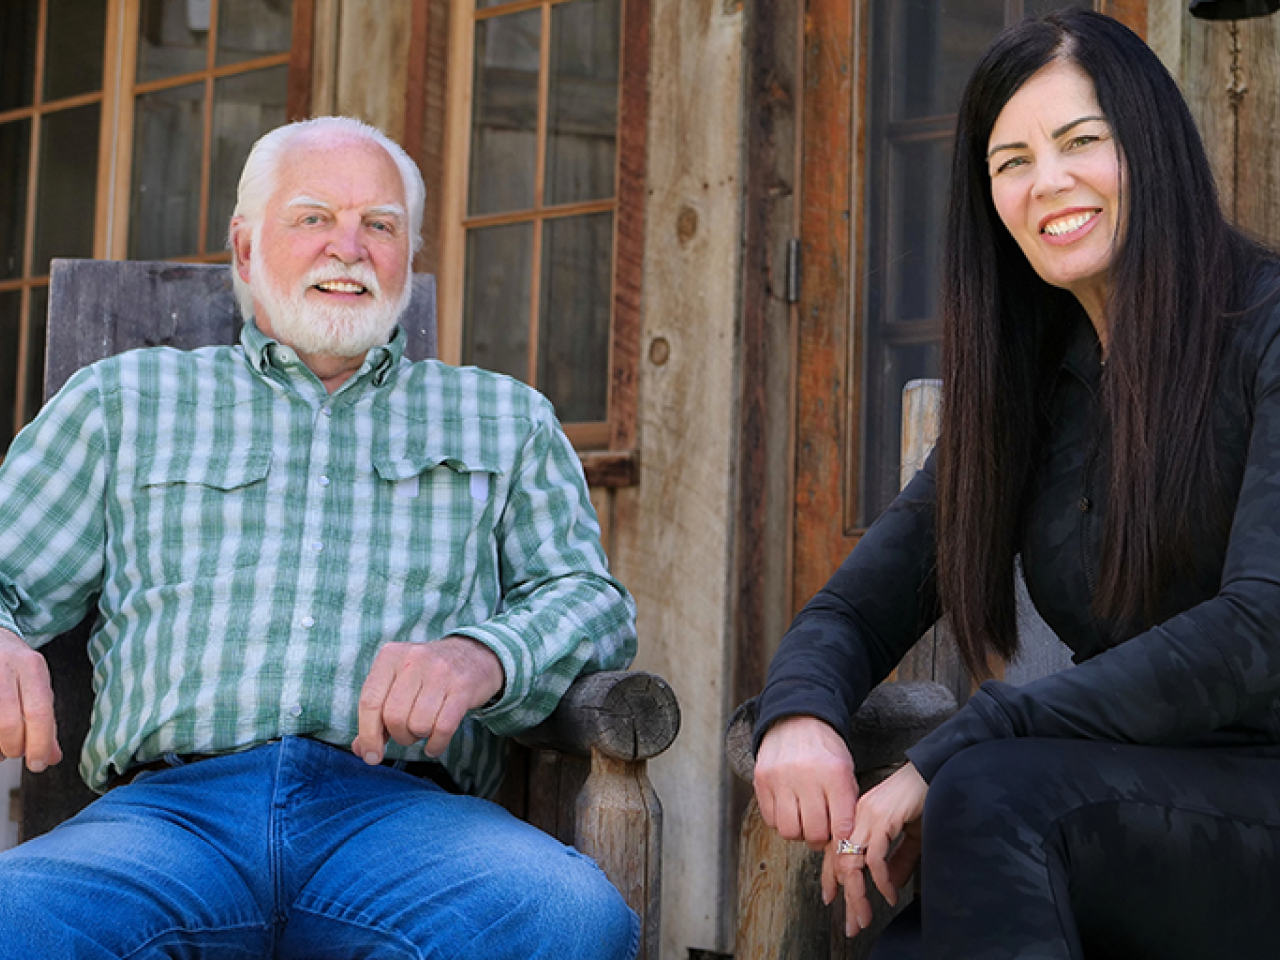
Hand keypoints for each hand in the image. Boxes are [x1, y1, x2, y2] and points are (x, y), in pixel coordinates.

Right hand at [0, 628, 61, 772]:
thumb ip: (46, 720)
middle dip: (15, 747)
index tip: (39, 763)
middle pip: (8, 723)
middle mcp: (3, 668)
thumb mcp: (37, 684)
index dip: (39, 743)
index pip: (38, 712)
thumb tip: (52, 757)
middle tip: (18, 753)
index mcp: (30, 666)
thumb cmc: (15, 666)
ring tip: (3, 747)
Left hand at [352, 636, 503, 762]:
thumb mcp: (397, 683)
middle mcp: (414, 659)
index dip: (368, 735)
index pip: (369, 701)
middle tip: (408, 733)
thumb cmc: (427, 676)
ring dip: (419, 737)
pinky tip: (435, 744)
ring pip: (418, 724)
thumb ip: (376, 715)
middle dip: (399, 736)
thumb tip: (362, 750)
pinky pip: (443, 728)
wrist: (474, 655)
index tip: (371, 756)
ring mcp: (440, 671)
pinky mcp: (462, 687)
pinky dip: (436, 745)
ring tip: (424, 729)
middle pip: (394, 716)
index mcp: (390, 656)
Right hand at [753, 715, 857, 850]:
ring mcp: (780, 779)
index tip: (841, 838)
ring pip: (789, 831)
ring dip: (798, 832)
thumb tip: (844, 841)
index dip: (843, 840)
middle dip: (819, 839)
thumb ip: (846, 804)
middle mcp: (806, 777)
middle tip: (821, 832)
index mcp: (835, 775)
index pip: (841, 826)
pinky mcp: (761, 780)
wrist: (797, 720)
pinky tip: (788, 809)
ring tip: (802, 821)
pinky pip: (770, 819)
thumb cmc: (825, 751)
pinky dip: (780, 821)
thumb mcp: (846, 771)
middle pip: (813, 833)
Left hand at [823, 761, 926, 936]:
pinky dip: (881, 881)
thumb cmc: (923, 799)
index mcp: (857, 818)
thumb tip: (891, 884)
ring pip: (851, 864)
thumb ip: (898, 858)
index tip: (831, 900)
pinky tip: (889, 895)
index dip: (830, 878)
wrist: (935, 772)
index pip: (835, 852)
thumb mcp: (909, 835)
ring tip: (865, 916)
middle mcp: (856, 817)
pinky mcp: (881, 819)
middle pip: (840, 863)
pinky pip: (875, 858)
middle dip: (845, 897)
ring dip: (858, 895)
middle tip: (851, 924)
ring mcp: (866, 818)